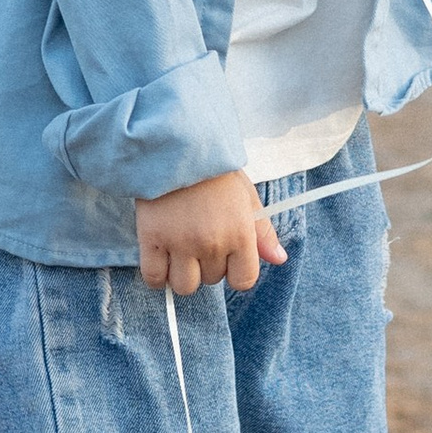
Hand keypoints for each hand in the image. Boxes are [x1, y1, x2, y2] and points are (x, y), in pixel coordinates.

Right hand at [136, 172, 285, 294]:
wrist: (177, 146)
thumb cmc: (215, 171)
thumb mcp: (247, 196)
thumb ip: (263, 232)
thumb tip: (279, 259)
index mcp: (239, 234)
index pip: (243, 280)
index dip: (236, 273)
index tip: (227, 259)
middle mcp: (212, 243)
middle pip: (211, 281)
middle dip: (208, 265)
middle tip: (200, 239)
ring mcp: (180, 243)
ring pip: (184, 286)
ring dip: (183, 274)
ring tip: (180, 252)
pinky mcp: (151, 239)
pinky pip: (155, 278)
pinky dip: (158, 277)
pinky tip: (162, 261)